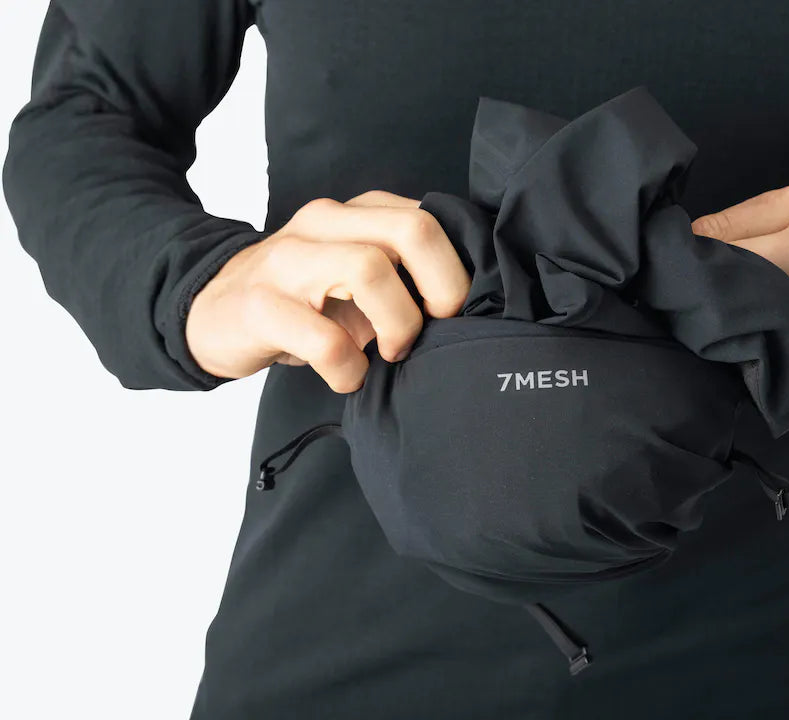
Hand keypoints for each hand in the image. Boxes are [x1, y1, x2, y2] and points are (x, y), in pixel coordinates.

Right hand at [186, 190, 469, 392]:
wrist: (211, 311)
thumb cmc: (301, 300)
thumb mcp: (355, 274)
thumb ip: (406, 274)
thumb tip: (470, 305)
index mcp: (357, 213)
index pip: (433, 219)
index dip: (459, 271)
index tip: (455, 313)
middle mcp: (325, 223)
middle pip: (412, 231)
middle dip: (443, 289)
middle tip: (436, 328)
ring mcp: (288, 260)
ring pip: (369, 269)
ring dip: (398, 325)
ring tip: (389, 354)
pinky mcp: (260, 306)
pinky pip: (323, 339)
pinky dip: (348, 368)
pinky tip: (348, 377)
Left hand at [691, 183, 788, 407]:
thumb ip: (741, 236)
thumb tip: (671, 256)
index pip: (717, 232)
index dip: (684, 266)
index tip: (666, 289)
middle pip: (736, 272)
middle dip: (702, 303)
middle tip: (681, 326)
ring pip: (762, 318)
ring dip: (732, 341)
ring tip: (716, 351)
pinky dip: (767, 373)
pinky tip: (758, 374)